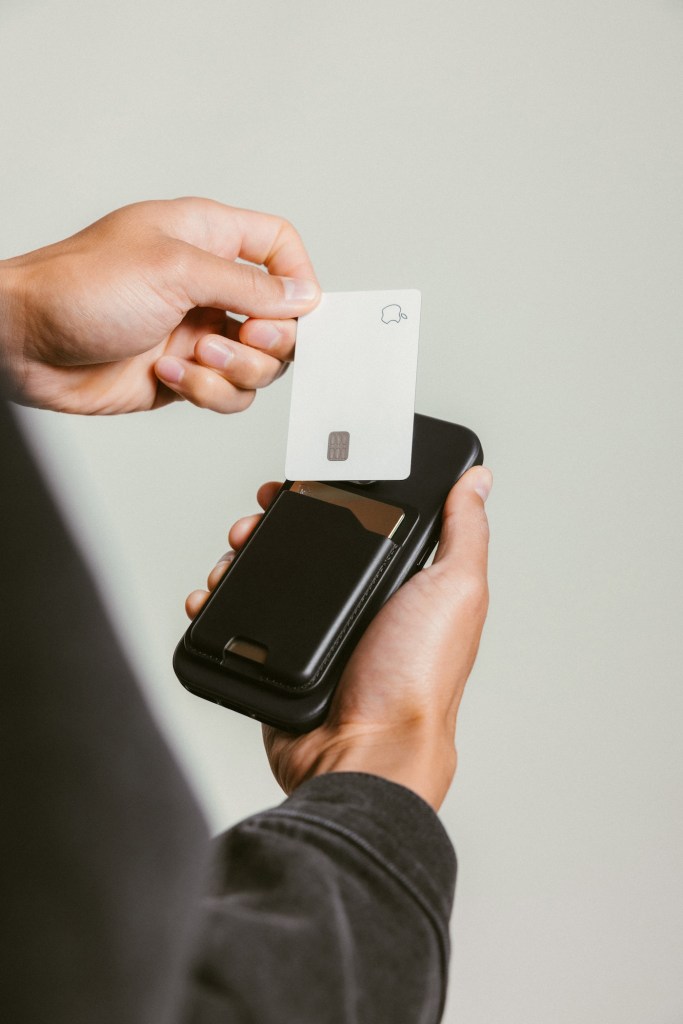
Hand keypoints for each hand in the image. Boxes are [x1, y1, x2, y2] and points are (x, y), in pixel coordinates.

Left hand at [0, 197, 318, 413]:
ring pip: (259, 363)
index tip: (298, 307)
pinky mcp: (184, 376)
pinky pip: (228, 393)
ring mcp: (197, 333)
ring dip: (234, 369)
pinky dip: (207, 391)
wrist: (26, 344)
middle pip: (280, 318)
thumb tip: (302, 296)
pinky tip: (167, 374)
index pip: (279, 247)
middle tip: (243, 337)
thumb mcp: (174, 270)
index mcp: (207, 239)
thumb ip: (248, 285)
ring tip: (193, 357)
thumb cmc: (78, 289)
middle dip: (269, 338)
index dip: (298, 277)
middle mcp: (207, 286)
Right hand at [187, 466, 491, 810]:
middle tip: (254, 522)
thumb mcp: (456, 591)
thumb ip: (465, 533)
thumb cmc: (418, 679)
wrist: (363, 752)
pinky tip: (210, 593)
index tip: (300, 480)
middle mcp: (355, 606)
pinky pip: (238, 623)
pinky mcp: (276, 663)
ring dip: (239, 559)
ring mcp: (313, 635)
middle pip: (301, 546)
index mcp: (397, 584)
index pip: (356, 522)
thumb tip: (478, 480)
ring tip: (230, 556)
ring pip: (263, 578)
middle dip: (271, 525)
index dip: (327, 495)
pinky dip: (218, 603)